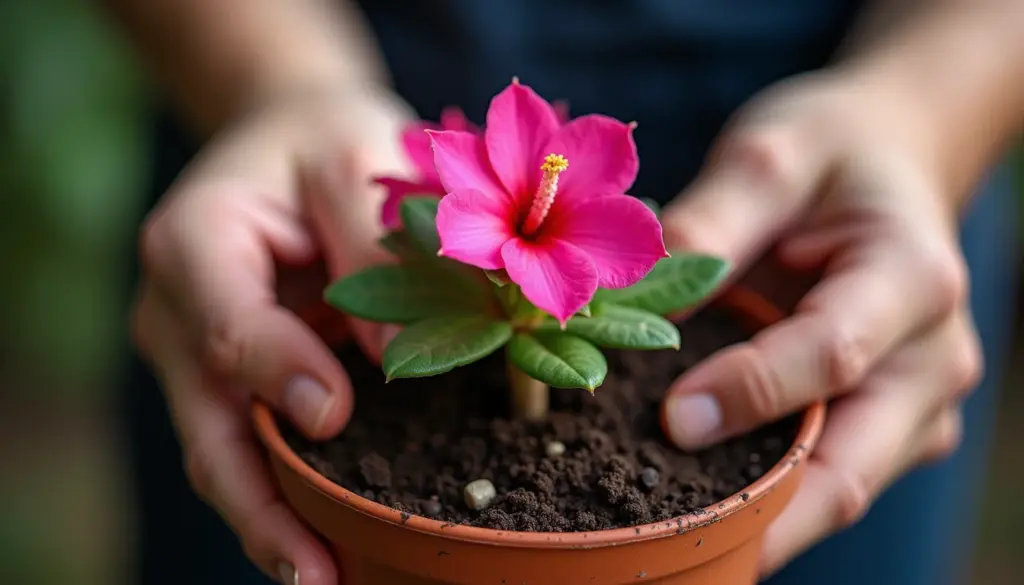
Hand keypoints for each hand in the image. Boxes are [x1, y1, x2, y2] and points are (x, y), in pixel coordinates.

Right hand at [131, 86, 413, 584]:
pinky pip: (252, 444)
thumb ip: (375, 250)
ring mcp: (198, 352)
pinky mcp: (233, 377)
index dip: (276, 373)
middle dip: (259, 504)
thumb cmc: (326, 140)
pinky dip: (284, 495)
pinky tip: (326, 541)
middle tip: (315, 572)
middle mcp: (179, 309)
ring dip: (270, 521)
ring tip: (324, 579)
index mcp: (194, 240)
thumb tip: (403, 362)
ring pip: (224, 451)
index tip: (334, 416)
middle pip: (208, 422)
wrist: (291, 138)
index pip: (225, 324)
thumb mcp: (358, 157)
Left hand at [658, 72, 982, 575]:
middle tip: (664, 547)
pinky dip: (765, 502)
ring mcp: (916, 404)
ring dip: (755, 523)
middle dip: (756, 515)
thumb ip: (707, 221)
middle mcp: (931, 359)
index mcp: (912, 277)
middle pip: (847, 465)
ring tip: (666, 545)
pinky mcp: (889, 426)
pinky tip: (695, 509)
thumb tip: (625, 295)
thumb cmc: (829, 154)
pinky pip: (825, 478)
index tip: (668, 416)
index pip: (832, 354)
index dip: (750, 391)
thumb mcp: (769, 156)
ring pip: (836, 491)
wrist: (889, 163)